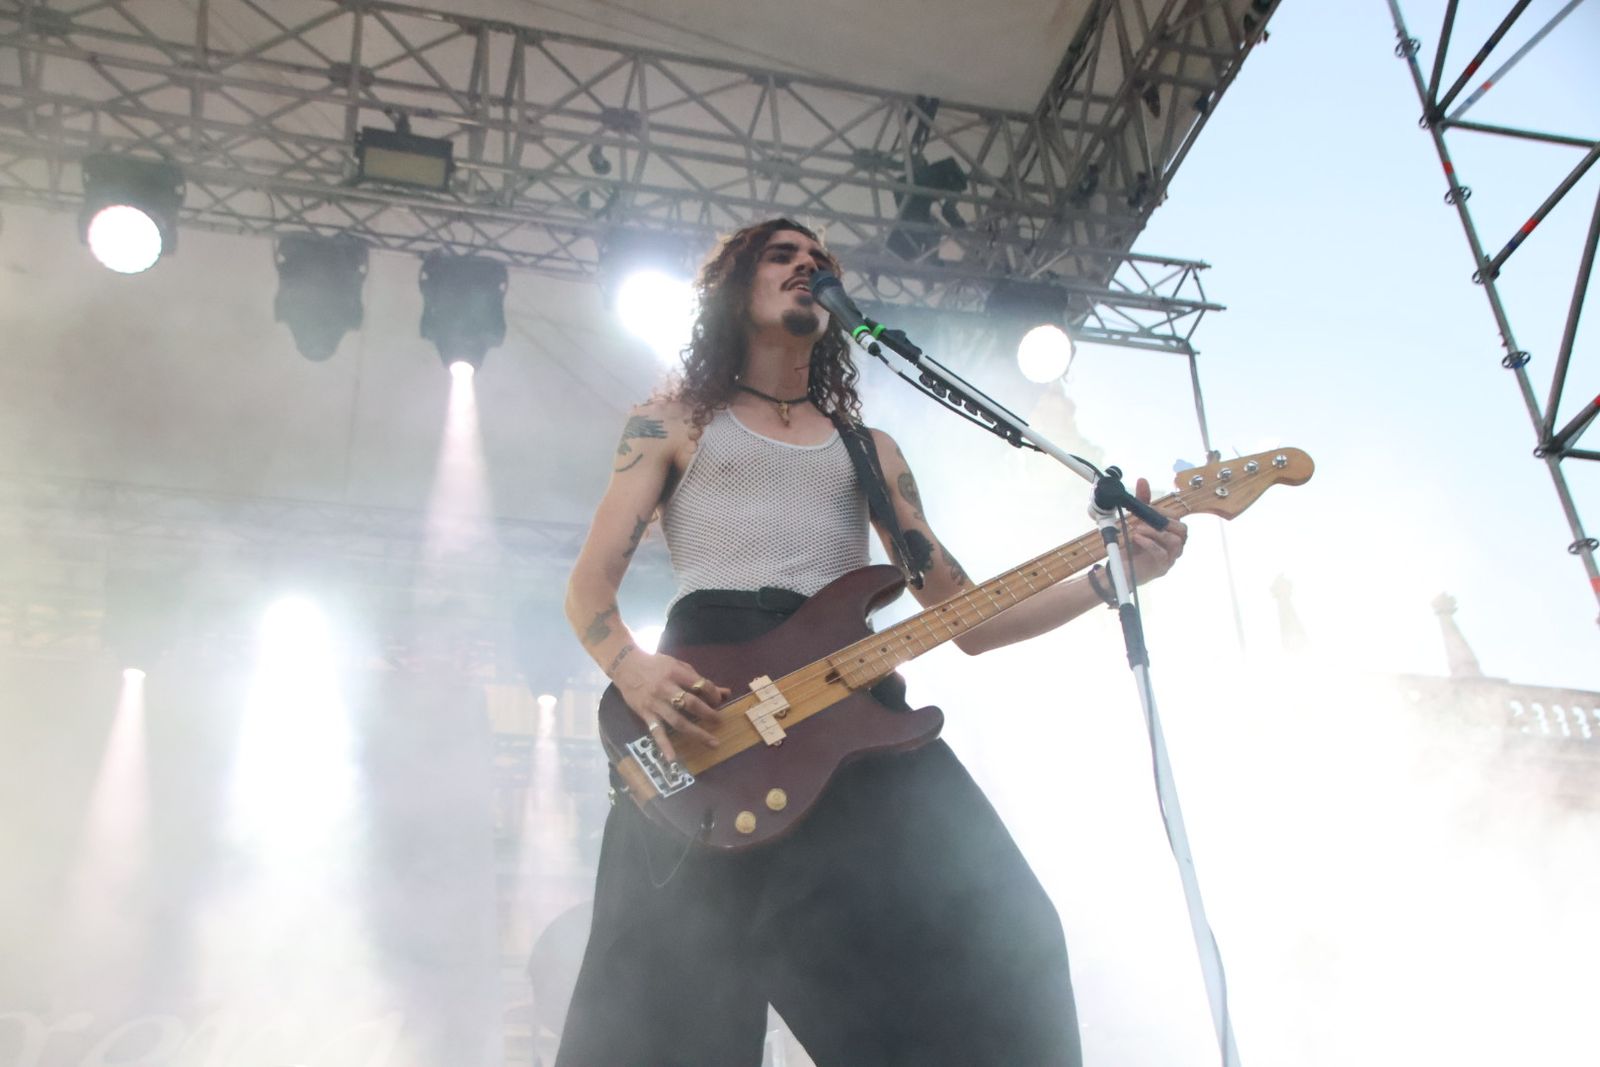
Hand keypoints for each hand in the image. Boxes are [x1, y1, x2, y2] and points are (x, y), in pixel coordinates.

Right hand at [613, 651, 730, 762]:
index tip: (719, 701)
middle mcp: (665, 688)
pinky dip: (664, 745)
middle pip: (690, 703)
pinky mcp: (645, 714)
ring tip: (712, 742)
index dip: (713, 694)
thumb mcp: (677, 665)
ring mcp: (655, 703)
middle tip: (719, 722)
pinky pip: (656, 731)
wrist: (626, 666)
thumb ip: (699, 680)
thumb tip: (725, 693)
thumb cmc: (655, 665)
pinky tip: (672, 759)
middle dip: (708, 714)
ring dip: (696, 733)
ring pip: (677, 721)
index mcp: (675, 673)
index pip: (700, 685)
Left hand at [1122, 476, 1187, 583]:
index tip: (1148, 508)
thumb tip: (1143, 480)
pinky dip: (1149, 544)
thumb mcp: (1136, 520)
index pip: (1178, 519)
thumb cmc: (1131, 544)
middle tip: (1145, 519)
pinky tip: (1137, 538)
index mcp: (1171, 533)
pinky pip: (1162, 555)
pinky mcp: (1161, 568)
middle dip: (1164, 521)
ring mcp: (1170, 558)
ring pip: (1175, 542)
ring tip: (1138, 530)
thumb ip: (1142, 502)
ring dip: (1155, 532)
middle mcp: (1175, 546)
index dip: (1164, 512)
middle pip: (1183, 530)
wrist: (1118, 567)